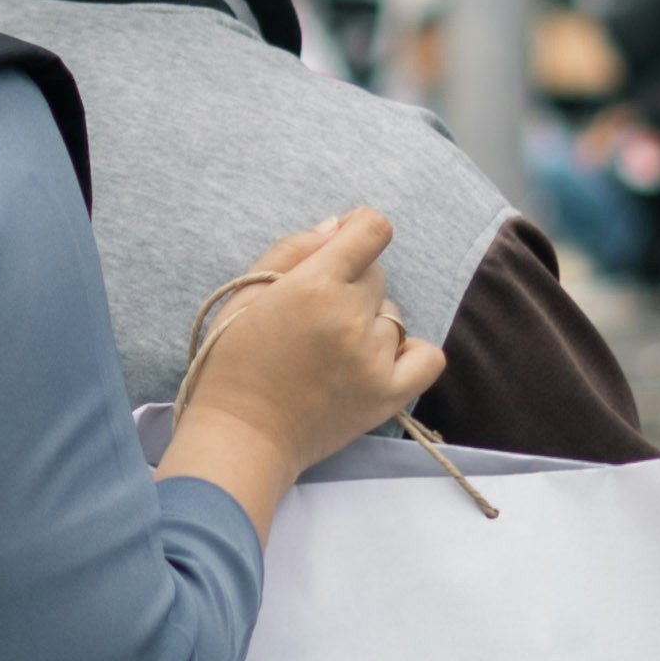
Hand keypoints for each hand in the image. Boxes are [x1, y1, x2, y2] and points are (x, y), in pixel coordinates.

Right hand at [161, 210, 446, 544]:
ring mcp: (374, 359)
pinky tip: (380, 357)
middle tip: (316, 313)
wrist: (241, 435)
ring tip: (333, 347)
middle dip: (351, 283)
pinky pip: (428, 357)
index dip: (360, 229)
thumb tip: (340, 225)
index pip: (372, 230)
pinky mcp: (388, 395)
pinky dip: (409, 352)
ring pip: (393, 314)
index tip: (346, 242)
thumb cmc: (232, 361)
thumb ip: (293, 249)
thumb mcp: (246, 293)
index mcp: (314, 285)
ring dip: (369, 321)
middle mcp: (351, 318)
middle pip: (377, 274)